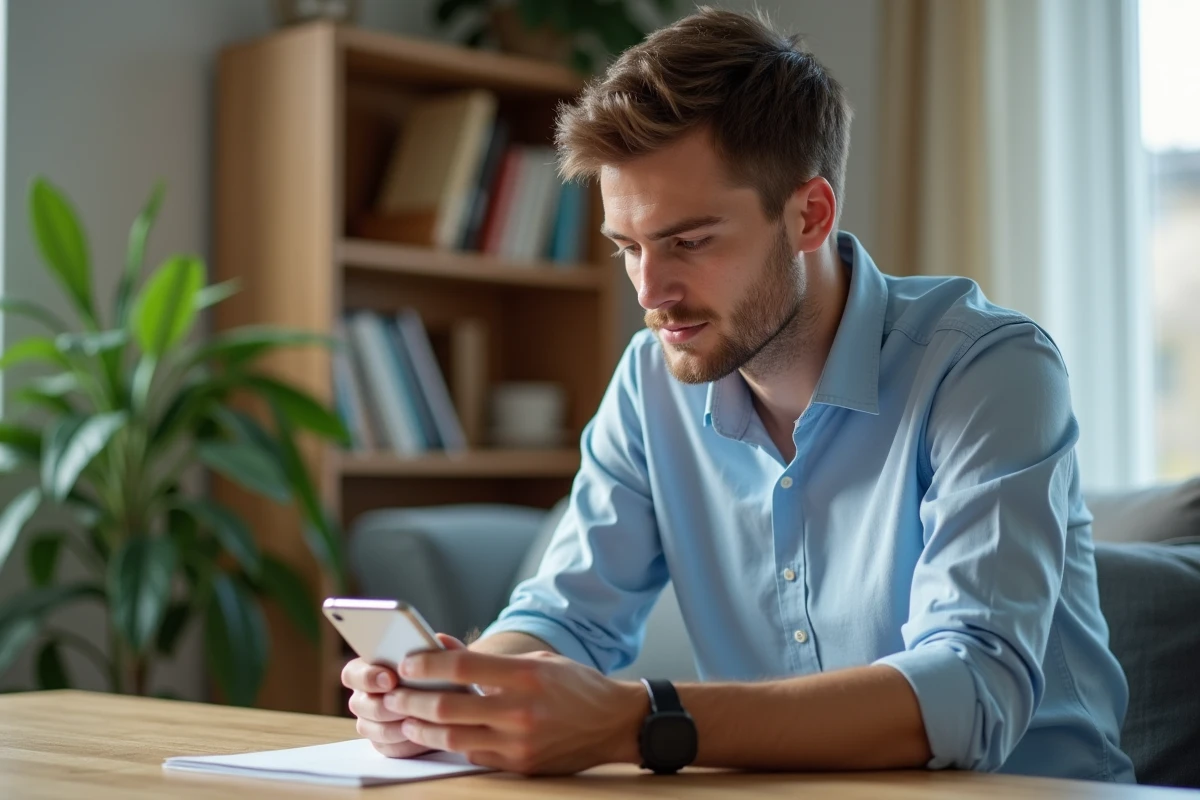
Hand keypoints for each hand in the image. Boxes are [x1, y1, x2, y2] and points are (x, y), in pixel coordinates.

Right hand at [342, 633, 465, 757]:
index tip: (391, 678)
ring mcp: (370, 721)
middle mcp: (363, 696)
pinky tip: (421, 736)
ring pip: (370, 728)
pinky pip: (385, 748)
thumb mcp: (444, 660)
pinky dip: (403, 743)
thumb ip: (441, 649)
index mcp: (369, 669)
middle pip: (359, 704)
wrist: (454, 704)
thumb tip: (441, 640)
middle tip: (406, 705)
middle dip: (385, 705)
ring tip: (418, 720)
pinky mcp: (382, 743)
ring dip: (395, 726)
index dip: (368, 677)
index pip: (352, 673)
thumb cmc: (441, 676)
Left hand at [386, 648, 648, 774]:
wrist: (615, 723)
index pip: (464, 669)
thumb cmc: (574, 686)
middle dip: (413, 701)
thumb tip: (442, 648)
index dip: (428, 666)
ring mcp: (520, 743)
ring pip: (454, 739)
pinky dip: (451, 745)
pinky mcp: (521, 766)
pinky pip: (473, 756)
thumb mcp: (536, 661)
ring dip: (422, 730)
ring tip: (405, 719)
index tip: (407, 663)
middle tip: (394, 695)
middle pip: (450, 708)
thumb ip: (488, 659)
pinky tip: (437, 736)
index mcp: (526, 676)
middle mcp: (521, 711)